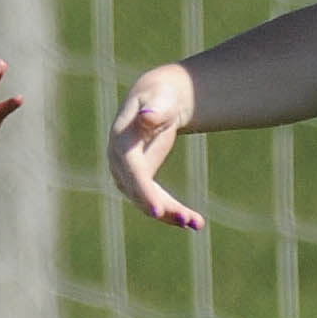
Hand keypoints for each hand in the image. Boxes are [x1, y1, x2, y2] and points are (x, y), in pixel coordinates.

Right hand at [108, 64, 203, 229]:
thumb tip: (147, 117)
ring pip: (147, 201)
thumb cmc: (160, 94)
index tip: (156, 210)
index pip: (130, 171)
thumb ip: (155, 109)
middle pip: (139, 192)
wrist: (156, 99)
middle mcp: (119, 162)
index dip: (142, 190)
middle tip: (189, 221)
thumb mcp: (160, 98)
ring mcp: (127, 174)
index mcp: (121, 141)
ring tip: (197, 223)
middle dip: (163, 209)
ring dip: (171, 215)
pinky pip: (155, 200)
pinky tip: (194, 221)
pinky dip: (173, 211)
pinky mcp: (141, 180)